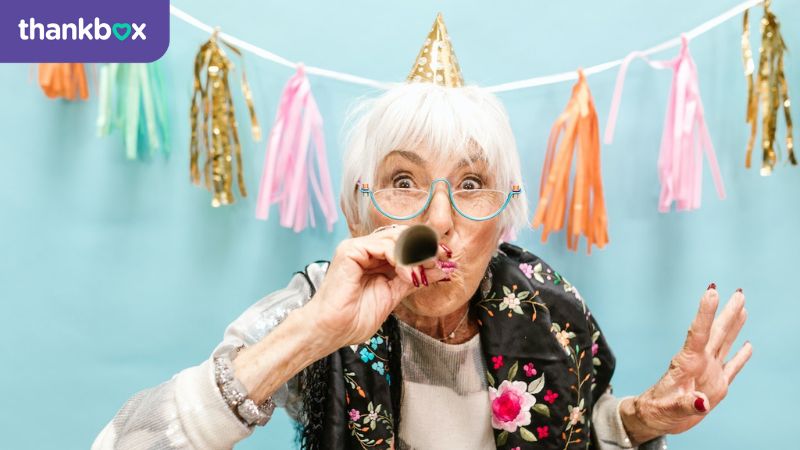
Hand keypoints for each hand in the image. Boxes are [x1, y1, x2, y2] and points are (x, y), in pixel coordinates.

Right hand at [303, 224, 450, 349]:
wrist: (331, 331)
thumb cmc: (353, 319)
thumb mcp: (393, 295)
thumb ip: (413, 279)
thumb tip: (440, 269)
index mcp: (374, 259)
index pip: (404, 243)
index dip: (425, 248)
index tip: (445, 259)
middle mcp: (365, 250)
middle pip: (402, 235)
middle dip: (424, 247)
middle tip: (439, 260)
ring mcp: (357, 248)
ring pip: (395, 237)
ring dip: (414, 255)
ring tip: (420, 273)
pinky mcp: (350, 250)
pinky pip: (383, 245)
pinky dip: (400, 258)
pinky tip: (405, 274)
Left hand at [620, 285, 752, 443]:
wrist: (657, 419)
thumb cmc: (658, 411)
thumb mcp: (669, 409)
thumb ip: (685, 404)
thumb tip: (703, 403)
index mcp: (686, 364)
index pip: (698, 334)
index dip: (705, 313)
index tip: (712, 292)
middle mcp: (700, 363)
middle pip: (716, 334)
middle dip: (727, 313)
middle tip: (739, 293)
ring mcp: (709, 372)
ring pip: (724, 343)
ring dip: (734, 325)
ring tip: (742, 305)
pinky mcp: (716, 385)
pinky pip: (732, 367)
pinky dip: (741, 356)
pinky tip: (747, 344)